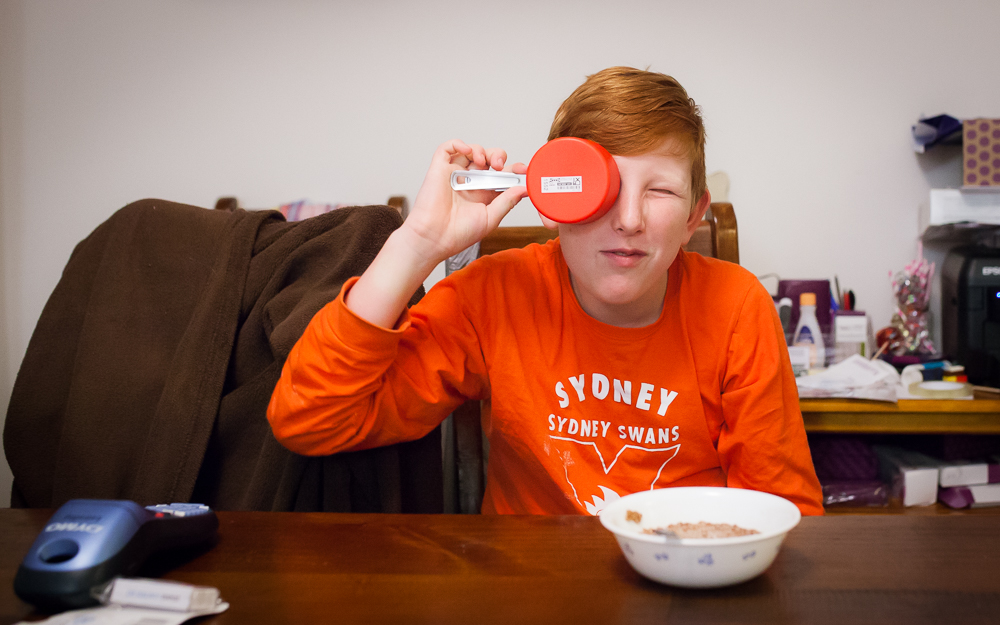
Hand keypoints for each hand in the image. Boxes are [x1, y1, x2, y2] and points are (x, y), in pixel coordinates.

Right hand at [401, 140, 527, 262]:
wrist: (435, 238)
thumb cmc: (459, 233)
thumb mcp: (491, 218)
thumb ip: (507, 201)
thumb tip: (524, 188)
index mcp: (485, 194)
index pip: (503, 175)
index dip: (514, 169)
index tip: (523, 171)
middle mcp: (471, 182)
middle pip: (489, 158)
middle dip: (498, 156)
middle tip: (500, 166)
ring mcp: (456, 174)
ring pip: (471, 150)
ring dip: (481, 151)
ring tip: (482, 163)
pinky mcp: (440, 169)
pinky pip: (447, 148)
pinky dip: (458, 144)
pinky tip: (467, 152)